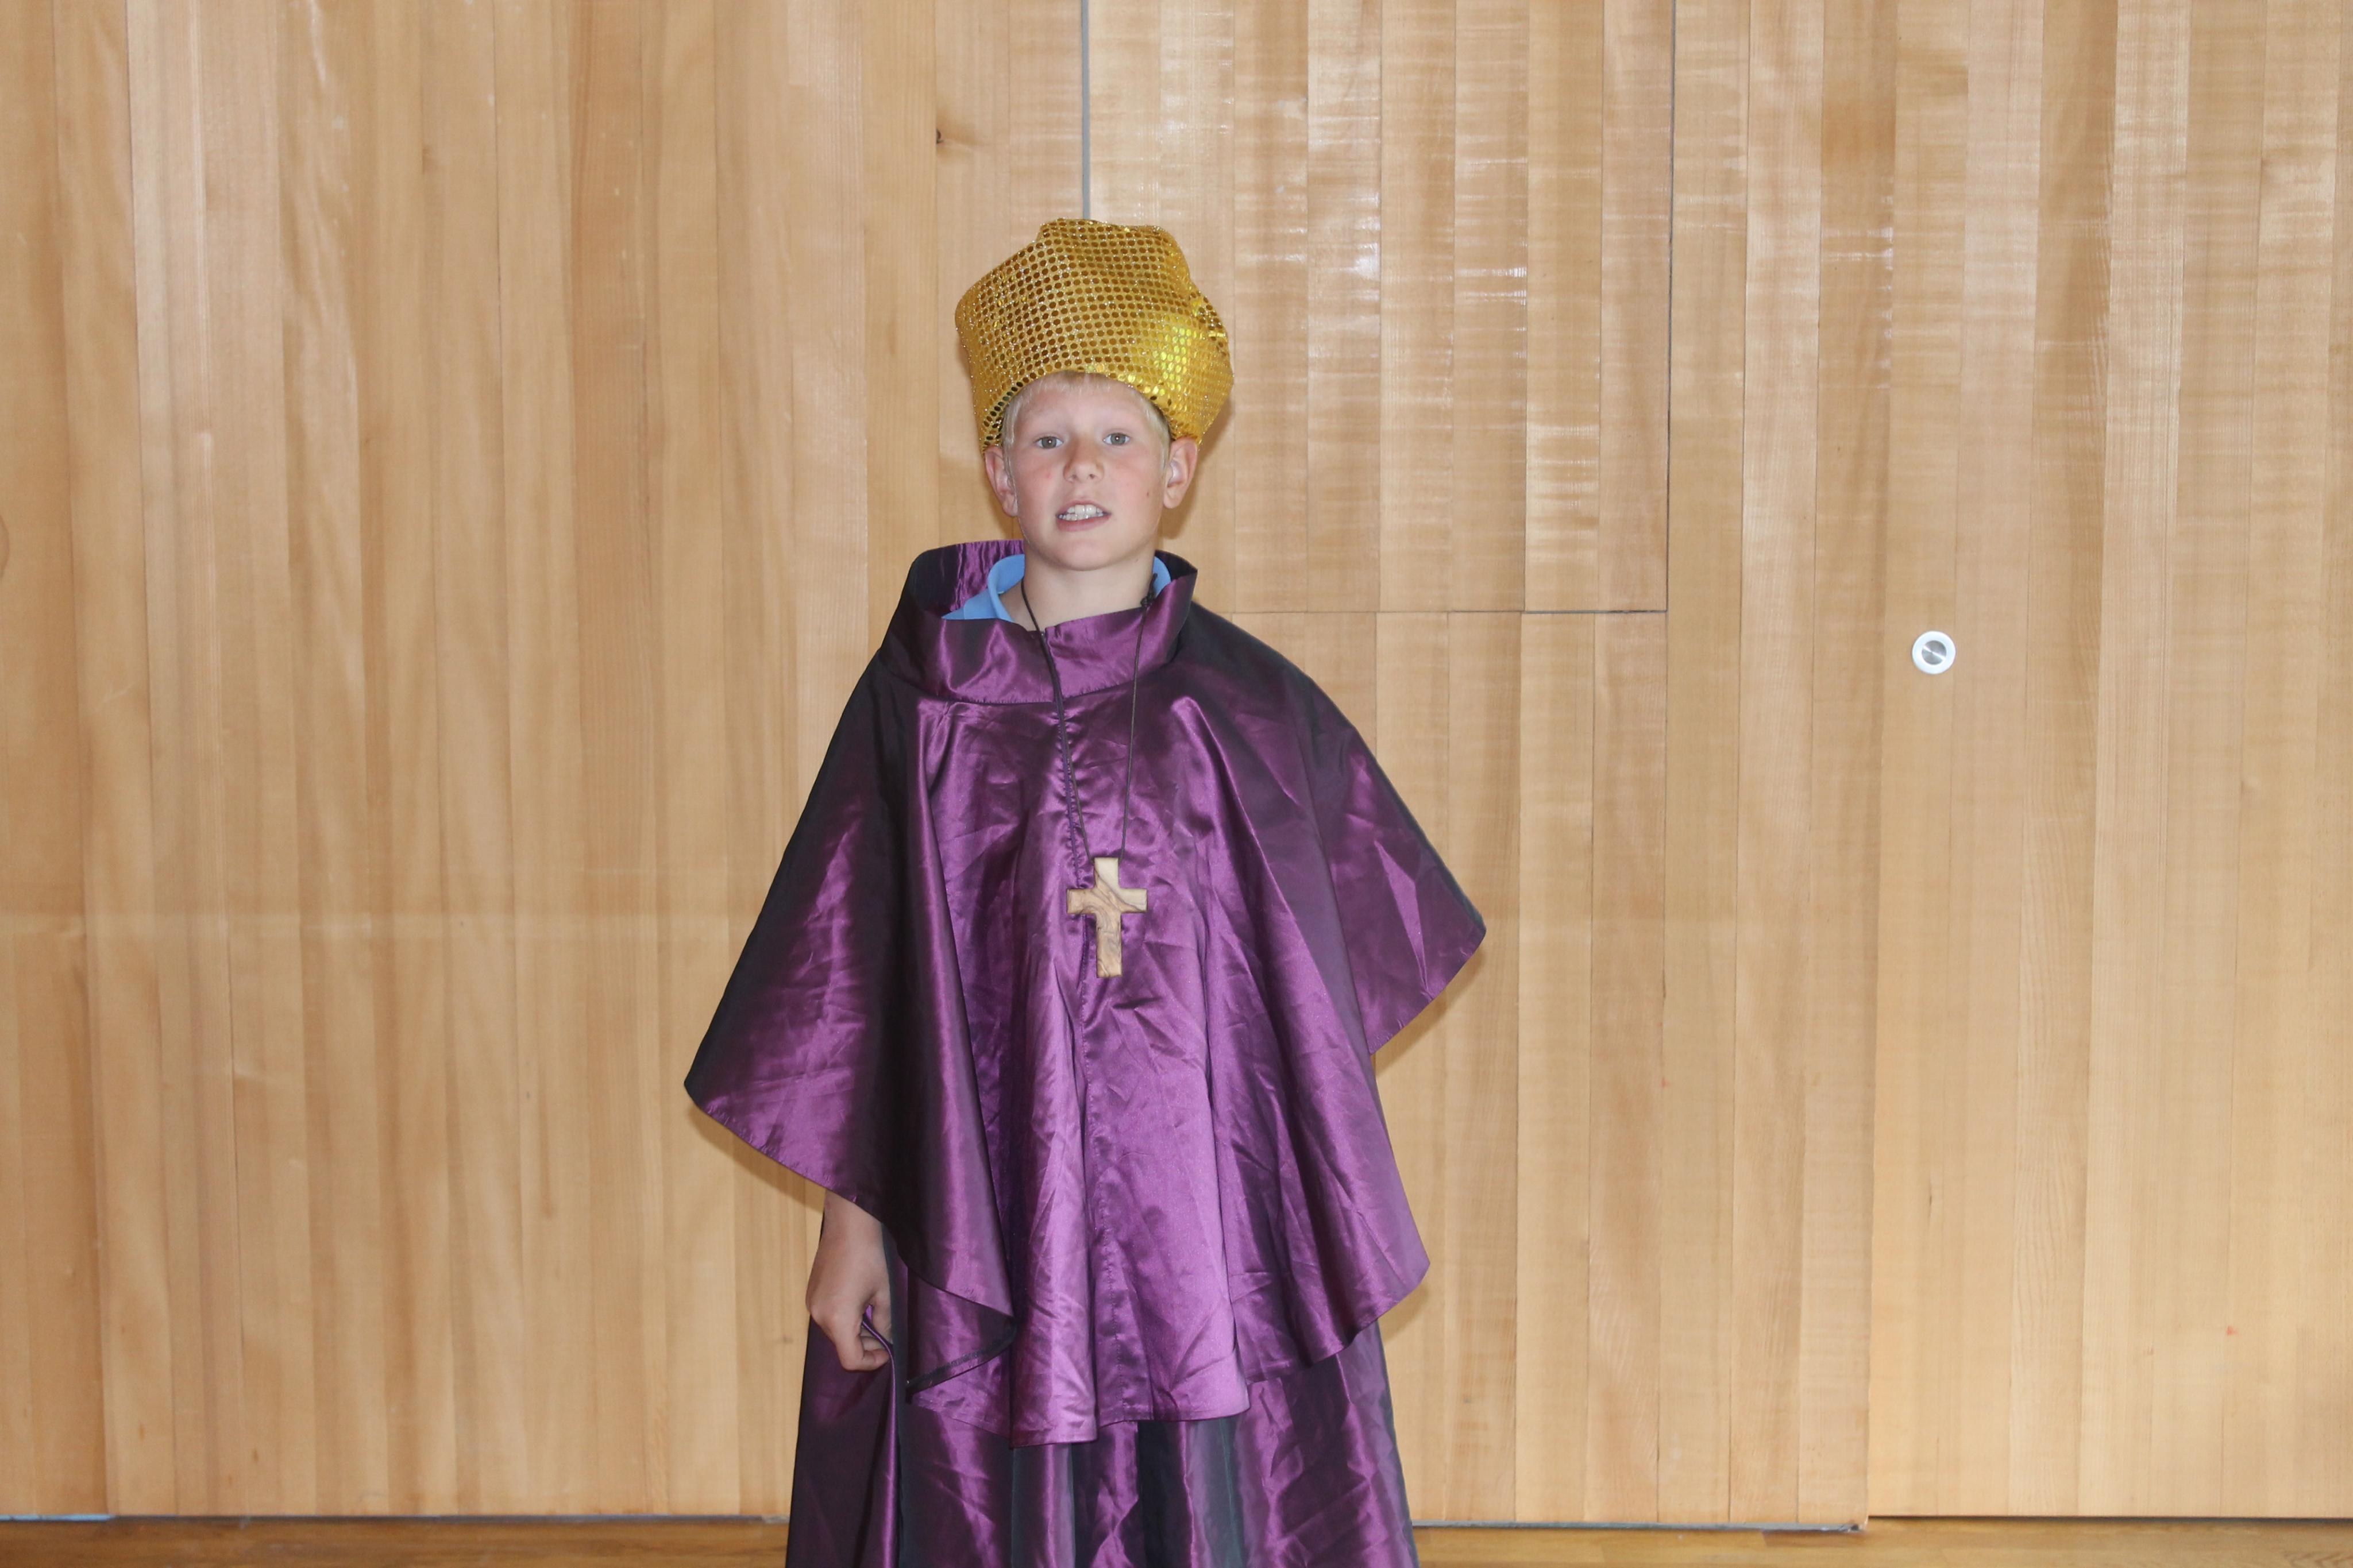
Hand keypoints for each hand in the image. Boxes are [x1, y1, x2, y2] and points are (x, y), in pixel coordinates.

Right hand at [808, 1190, 891, 1372]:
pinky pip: (828, 1317)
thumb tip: (888, 1340)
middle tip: (886, 1334)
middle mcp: (819, 1315)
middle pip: (842, 1346)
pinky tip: (859, 1303)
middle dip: (865, 1346)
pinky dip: (844, 1319)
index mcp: (837, 1319)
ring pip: (835, 1332)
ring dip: (855, 1332)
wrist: (849, 1224)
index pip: (851, 1359)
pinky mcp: (811, 1294)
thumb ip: (885, 1323)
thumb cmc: (870, 1256)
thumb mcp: (884, 1294)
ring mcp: (812, 1304)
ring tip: (874, 1316)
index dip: (872, 1361)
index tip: (888, 1351)